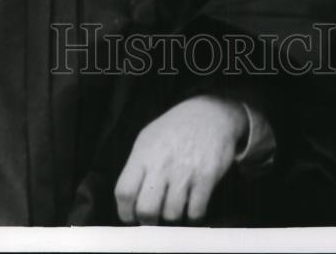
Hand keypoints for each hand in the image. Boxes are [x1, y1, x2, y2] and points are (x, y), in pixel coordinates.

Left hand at [114, 94, 246, 224]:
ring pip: (171, 215)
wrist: (210, 113)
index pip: (124, 192)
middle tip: (153, 219)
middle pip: (147, 210)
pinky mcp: (206, 178)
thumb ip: (137, 167)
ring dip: (172, 217)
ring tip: (174, 208)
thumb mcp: (148, 139)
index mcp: (144, 153)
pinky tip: (192, 206)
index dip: (125, 212)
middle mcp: (162, 164)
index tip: (131, 217)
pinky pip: (195, 212)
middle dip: (148, 222)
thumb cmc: (175, 128)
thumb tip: (129, 202)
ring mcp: (185, 172)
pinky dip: (193, 215)